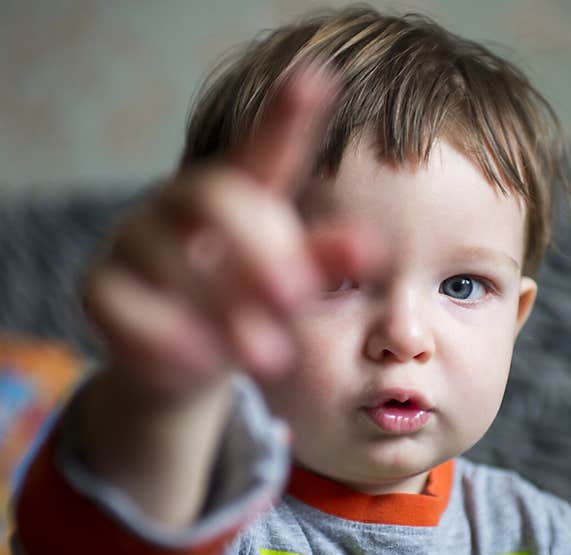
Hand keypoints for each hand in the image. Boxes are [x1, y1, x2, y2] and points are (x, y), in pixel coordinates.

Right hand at [82, 61, 374, 397]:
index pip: (264, 148)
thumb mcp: (293, 281)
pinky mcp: (100, 289)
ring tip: (271, 356)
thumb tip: (372, 247)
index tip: (317, 78)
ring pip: (164, 256)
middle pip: (212, 198)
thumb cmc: (249, 302)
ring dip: (220, 308)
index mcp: (239, 193)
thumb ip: (325, 260)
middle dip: (258, 248)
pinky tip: (203, 362)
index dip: (288, 115)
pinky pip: (122, 305)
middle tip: (297, 295)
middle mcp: (180, 204)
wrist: (185, 358)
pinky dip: (165, 337)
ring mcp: (133, 241)